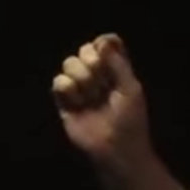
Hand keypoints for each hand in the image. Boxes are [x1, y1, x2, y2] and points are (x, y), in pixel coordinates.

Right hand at [51, 33, 150, 165]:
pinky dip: (69, 89)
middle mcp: (98, 75)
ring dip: (82, 78)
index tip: (106, 48)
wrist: (115, 148)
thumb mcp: (131, 88)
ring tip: (93, 97)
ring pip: (70, 63)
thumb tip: (102, 41)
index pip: (106, 44)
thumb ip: (118, 63)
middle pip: (85, 50)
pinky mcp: (65, 101)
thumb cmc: (130, 119)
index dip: (104, 43)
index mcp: (117, 70)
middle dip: (92, 61)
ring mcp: (80, 87)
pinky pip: (59, 82)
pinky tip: (79, 103)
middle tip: (102, 80)